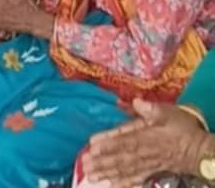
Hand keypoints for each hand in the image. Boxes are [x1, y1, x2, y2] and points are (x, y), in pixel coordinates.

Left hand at [84, 100, 211, 187]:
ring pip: (123, 170)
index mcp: (145, 136)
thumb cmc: (182, 129)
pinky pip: (134, 180)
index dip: (107, 143)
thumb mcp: (167, 113)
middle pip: (119, 158)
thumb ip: (150, 108)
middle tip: (84, 164)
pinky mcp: (150, 173)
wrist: (197, 150)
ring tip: (90, 175)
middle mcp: (143, 153)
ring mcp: (146, 165)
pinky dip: (122, 183)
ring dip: (106, 173)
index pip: (122, 140)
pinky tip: (110, 184)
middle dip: (101, 161)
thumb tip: (136, 101)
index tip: (91, 145)